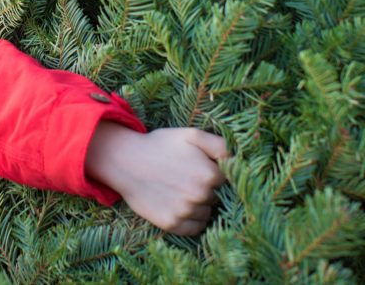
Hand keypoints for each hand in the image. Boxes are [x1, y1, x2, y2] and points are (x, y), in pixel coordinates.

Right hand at [85, 121, 228, 234]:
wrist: (126, 161)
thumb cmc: (160, 145)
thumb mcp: (191, 135)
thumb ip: (220, 145)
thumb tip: (238, 160)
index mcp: (209, 174)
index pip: (228, 180)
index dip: (216, 173)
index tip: (203, 168)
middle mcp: (200, 196)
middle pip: (217, 197)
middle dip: (208, 189)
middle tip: (188, 177)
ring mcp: (185, 212)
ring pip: (206, 213)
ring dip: (200, 205)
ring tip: (181, 190)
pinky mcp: (171, 224)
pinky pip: (194, 228)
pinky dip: (192, 220)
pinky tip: (181, 206)